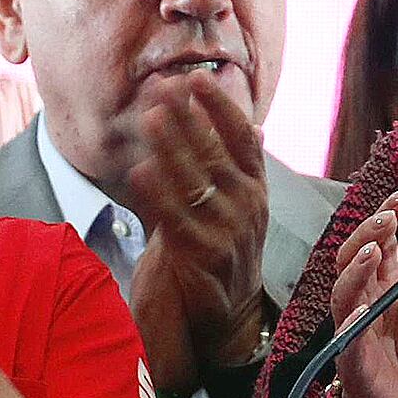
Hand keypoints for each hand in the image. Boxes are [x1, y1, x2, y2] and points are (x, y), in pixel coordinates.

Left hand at [119, 73, 271, 397]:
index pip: (244, 139)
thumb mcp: (235, 207)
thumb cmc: (222, 255)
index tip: (197, 78)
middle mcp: (248, 208)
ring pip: (200, 182)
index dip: (222, 107)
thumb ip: (235, 168)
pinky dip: (160, 194)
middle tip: (165, 86)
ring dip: (175, 147)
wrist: (228, 319)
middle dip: (190, 117)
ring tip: (153, 116)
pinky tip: (141, 170)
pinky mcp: (206, 260)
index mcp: (255, 190)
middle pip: (218, 153)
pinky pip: (179, 221)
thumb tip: (255, 127)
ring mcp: (230, 234)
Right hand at [327, 190, 397, 397]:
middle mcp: (365, 300)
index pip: (381, 244)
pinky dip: (353, 322)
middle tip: (388, 217)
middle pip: (355, 257)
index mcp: (386, 286)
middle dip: (368, 234)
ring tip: (374, 252)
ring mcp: (353, 328)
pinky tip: (364, 308)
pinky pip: (346, 337)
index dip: (386, 219)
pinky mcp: (351, 360)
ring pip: (344, 291)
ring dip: (356, 270)